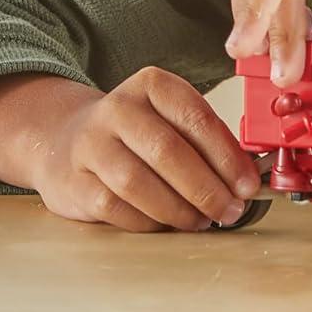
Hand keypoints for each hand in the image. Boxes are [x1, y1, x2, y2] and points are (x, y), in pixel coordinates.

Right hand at [29, 67, 262, 232]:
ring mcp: (91, 145)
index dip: (227, 156)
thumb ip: (204, 139)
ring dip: (178, 209)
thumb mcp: (169, 117)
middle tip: (230, 210)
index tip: (247, 184)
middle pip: (169, 152)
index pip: (197, 118)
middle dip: (207, 188)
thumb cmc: (134, 132)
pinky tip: (167, 226)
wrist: (64, 139)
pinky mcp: (74, 181)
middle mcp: (118, 108)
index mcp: (152, 85)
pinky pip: (116, 208)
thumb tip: (244, 177)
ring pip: (139, 183)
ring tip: (202, 221)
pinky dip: (148, 222)